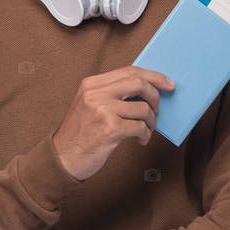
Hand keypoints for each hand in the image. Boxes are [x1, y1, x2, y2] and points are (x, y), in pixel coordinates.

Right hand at [52, 65, 174, 180]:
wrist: (62, 158)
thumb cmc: (79, 133)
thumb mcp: (89, 105)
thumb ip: (111, 94)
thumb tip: (147, 90)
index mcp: (91, 84)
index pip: (128, 71)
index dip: (153, 76)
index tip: (168, 83)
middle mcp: (95, 94)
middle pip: (138, 83)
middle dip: (155, 96)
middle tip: (158, 109)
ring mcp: (102, 111)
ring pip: (143, 108)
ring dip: (151, 120)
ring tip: (147, 129)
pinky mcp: (109, 129)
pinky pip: (140, 127)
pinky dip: (145, 135)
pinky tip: (140, 140)